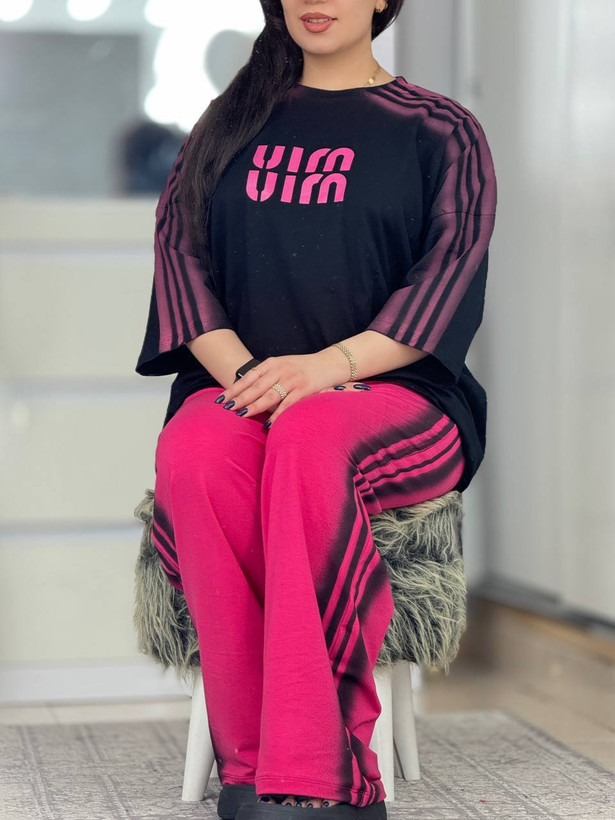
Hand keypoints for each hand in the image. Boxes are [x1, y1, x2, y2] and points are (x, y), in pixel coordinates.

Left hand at [213, 353, 347, 425]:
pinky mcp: (305, 389)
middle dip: (240, 398)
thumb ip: (267, 375)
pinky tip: (267, 424)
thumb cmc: (303, 368)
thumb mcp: (283, 365)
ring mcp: (293, 379)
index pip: (249, 377)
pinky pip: (288, 404)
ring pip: (269, 395)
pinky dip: (277, 414)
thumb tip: (246, 391)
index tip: (222, 399)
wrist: (331, 363)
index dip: (234, 388)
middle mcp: (281, 370)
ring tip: (241, 415)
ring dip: (254, 406)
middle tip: (226, 408)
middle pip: (256, 387)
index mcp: (272, 363)